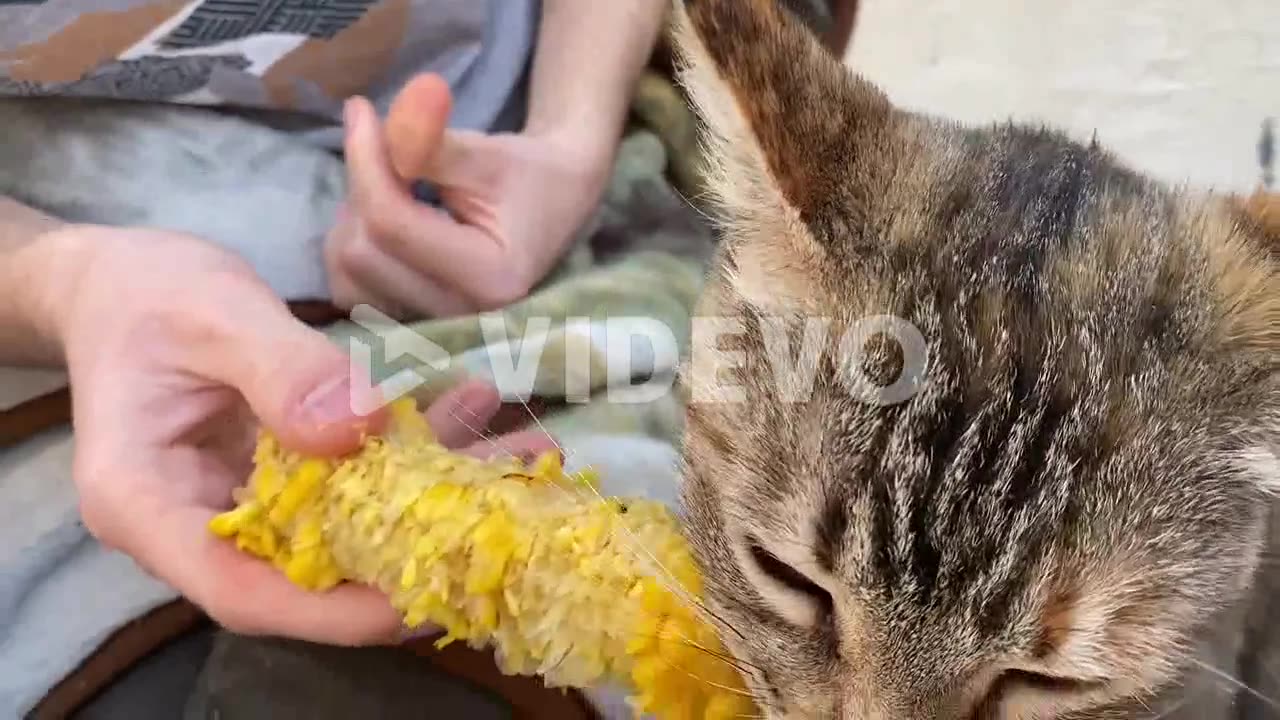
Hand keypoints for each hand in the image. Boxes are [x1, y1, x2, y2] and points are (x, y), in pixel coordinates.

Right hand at [43, 224, 558, 644]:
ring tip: (524, 447)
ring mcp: (246, 502)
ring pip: (351, 525)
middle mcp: (197, 522)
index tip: (423, 597)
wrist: (122, 281)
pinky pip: (358, 477)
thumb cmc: (144, 294)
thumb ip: (282, 369)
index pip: (242, 590)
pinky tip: (475, 402)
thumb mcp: (211, 313)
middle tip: (507, 521)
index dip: (335, 610)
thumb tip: (358, 428)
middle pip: (309, 572)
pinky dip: (419, 446)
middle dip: (415, 551)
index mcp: (147, 505)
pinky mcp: (285, 475)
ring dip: (440, 492)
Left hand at [325, 74, 610, 318]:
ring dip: (354, 222)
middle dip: (363, 191)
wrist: (555, 204)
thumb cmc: (526, 174)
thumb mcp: (486, 150)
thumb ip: (428, 140)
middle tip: (388, 152)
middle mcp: (460, 316)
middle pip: (361, 253)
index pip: (392, 223)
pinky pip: (349, 290)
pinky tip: (385, 221)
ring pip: (346, 275)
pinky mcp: (413, 325)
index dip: (365, 158)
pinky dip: (355, 247)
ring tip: (392, 190)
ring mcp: (434, 328)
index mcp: (490, 278)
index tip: (361, 109)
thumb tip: (364, 116)